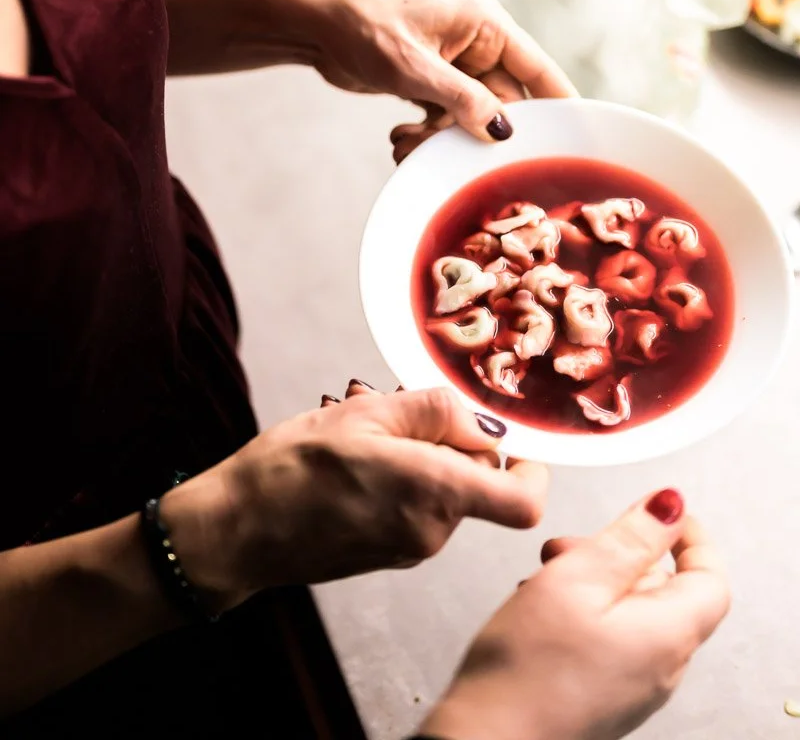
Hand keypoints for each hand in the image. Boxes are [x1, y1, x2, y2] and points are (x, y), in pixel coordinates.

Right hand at [161, 388, 547, 613]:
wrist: (236, 529)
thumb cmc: (290, 470)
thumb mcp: (364, 413)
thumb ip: (434, 410)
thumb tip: (479, 423)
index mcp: (434, 493)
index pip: (523, 504)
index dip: (533, 472)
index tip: (517, 444)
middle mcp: (431, 530)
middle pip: (480, 483)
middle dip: (453, 444)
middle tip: (399, 417)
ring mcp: (410, 548)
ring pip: (446, 492)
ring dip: (422, 461)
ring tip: (367, 442)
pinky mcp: (389, 555)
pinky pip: (419, 510)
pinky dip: (403, 482)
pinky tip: (356, 468)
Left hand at [309, 0, 574, 159]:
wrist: (315, 25)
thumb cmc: (364, 29)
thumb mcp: (413, 68)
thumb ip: (461, 100)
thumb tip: (503, 131)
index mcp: (487, 26)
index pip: (540, 71)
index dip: (560, 107)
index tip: (577, 143)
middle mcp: (478, 44)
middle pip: (505, 105)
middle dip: (478, 135)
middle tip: (449, 153)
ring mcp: (456, 66)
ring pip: (473, 119)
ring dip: (444, 140)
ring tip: (408, 143)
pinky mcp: (433, 83)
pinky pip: (448, 121)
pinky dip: (427, 136)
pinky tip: (400, 137)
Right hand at [424, 490, 729, 739]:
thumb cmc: (527, 671)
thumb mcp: (579, 576)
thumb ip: (630, 537)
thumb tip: (670, 507)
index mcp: (668, 634)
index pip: (710, 577)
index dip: (690, 536)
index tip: (663, 512)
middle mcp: (661, 667)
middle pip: (664, 591)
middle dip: (620, 555)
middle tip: (572, 545)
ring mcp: (633, 686)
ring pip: (630, 613)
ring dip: (593, 581)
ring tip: (545, 577)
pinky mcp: (604, 696)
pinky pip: (610, 640)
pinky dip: (582, 612)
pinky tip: (541, 611)